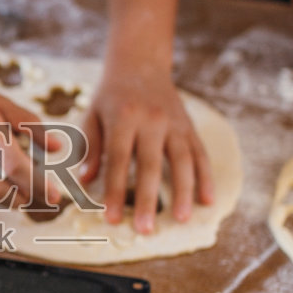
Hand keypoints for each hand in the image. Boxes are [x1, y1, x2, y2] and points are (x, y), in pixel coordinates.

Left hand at [80, 65, 212, 232]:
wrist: (141, 63)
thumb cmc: (111, 96)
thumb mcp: (93, 115)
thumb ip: (90, 147)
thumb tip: (85, 180)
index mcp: (123, 118)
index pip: (119, 159)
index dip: (115, 191)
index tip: (112, 219)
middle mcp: (151, 120)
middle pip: (151, 164)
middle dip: (149, 199)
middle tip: (147, 229)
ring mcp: (174, 123)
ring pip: (183, 160)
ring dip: (184, 191)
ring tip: (182, 219)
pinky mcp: (190, 127)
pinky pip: (200, 154)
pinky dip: (206, 177)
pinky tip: (208, 200)